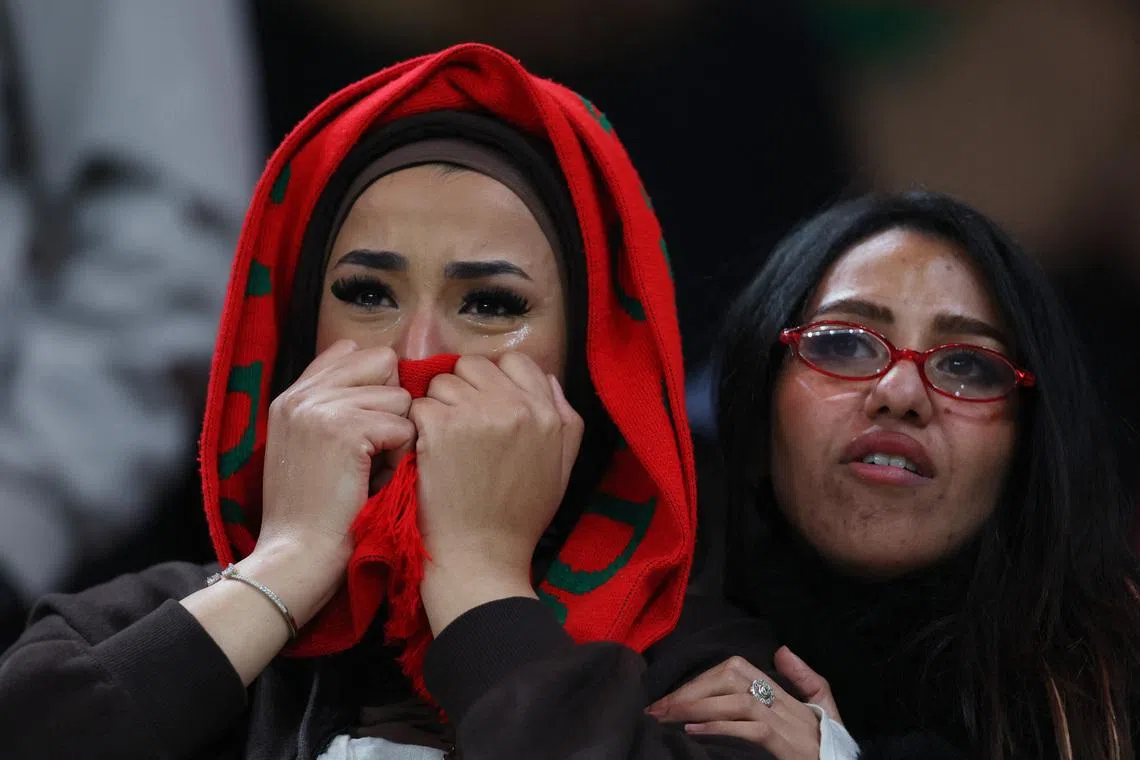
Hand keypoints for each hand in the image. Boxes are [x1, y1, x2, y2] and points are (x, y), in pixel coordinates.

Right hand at [254, 339, 414, 623]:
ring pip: (399, 397)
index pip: (349, 352)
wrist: (297, 556)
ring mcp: (320, 408)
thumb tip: (386, 375)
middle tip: (375, 448)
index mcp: (291, 397)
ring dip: (398, 436)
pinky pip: (404, 425)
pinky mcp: (344, 429)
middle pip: (382, 362)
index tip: (369, 426)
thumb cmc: (314, 514)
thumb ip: (335, 409)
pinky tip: (376, 481)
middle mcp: (302, 395)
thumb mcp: (313, 449)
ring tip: (372, 471)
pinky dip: (400, 457)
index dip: (375, 385)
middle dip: (392, 404)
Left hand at [412, 353, 583, 631]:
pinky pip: (419, 405)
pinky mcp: (439, 428)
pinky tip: (426, 453)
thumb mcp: (562, 466)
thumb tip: (546, 380)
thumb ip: (563, 417)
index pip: (516, 362)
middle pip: (474, 365)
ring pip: (442, 383)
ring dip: (438, 407)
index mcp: (547, 413)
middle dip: (463, 390)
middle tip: (460, 426)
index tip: (486, 407)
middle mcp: (514, 406)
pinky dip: (417, 428)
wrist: (482, 557)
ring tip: (443, 443)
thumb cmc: (520, 516)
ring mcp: (475, 414)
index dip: (496, 381)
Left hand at [646, 647, 842, 759]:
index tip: (672, 694)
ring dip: (697, 706)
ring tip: (667, 717)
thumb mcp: (821, 710)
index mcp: (786, 694)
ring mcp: (788, 724)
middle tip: (658, 707)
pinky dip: (720, 727)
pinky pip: (751, 728)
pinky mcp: (788, 746)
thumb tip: (782, 650)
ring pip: (737, 700)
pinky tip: (694, 731)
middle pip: (733, 676)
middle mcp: (786, 703)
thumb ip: (804, 679)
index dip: (701, 678)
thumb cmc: (828, 748)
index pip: (737, 669)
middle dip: (692, 689)